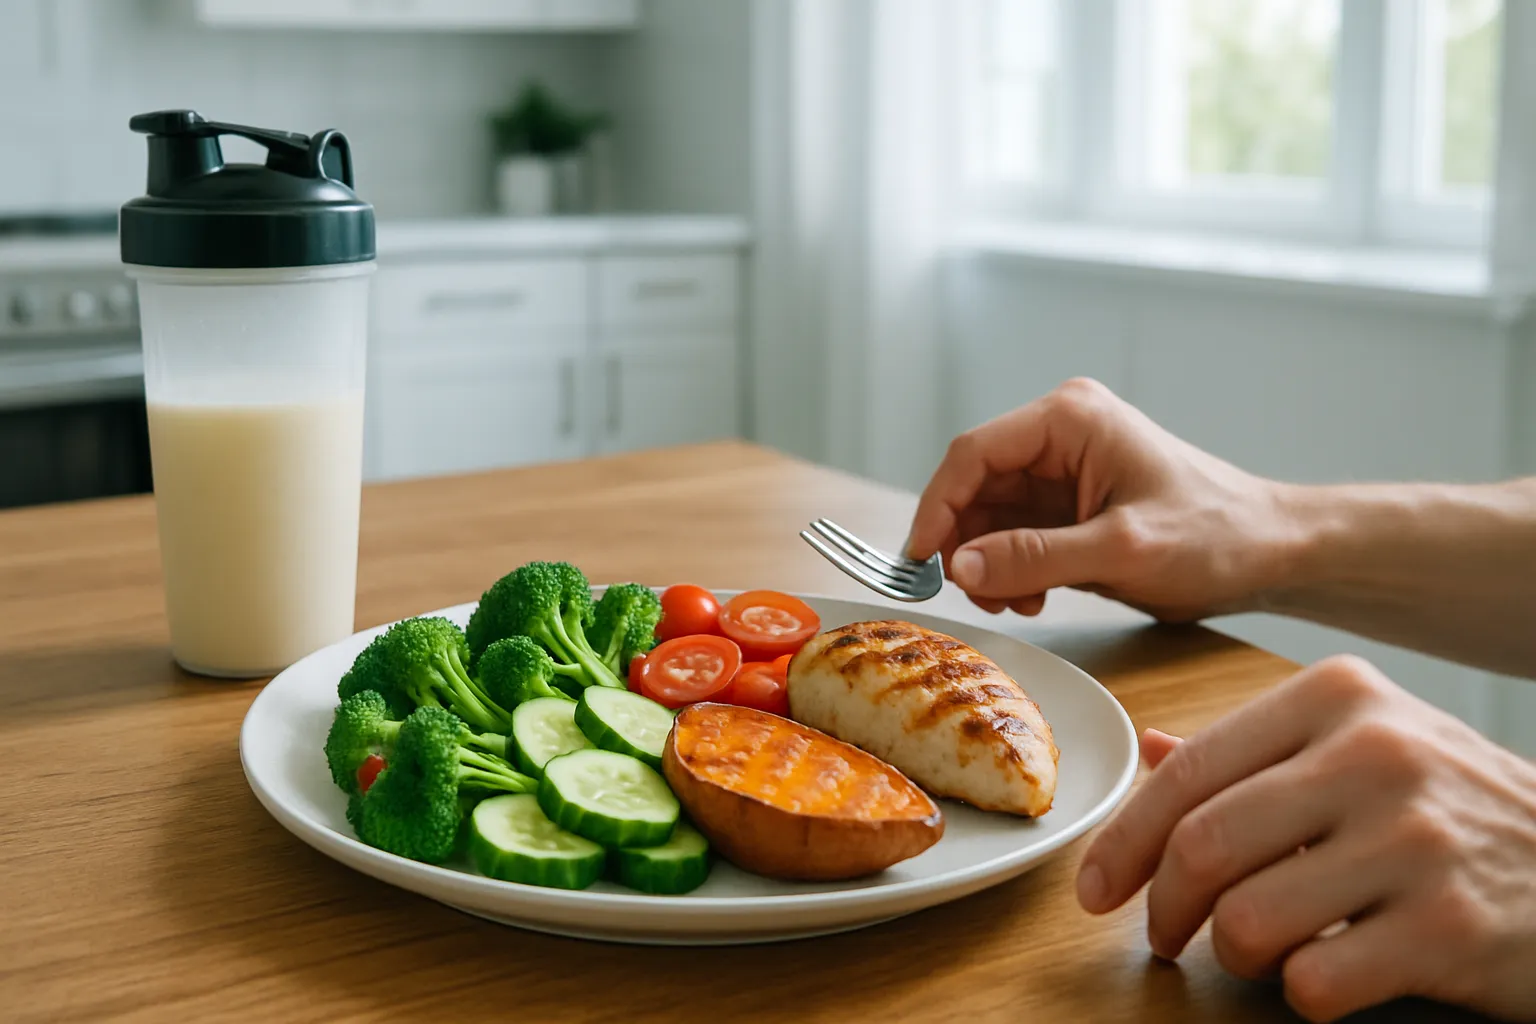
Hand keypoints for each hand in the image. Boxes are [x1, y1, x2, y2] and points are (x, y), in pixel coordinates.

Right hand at [906, 378, 1295, 619]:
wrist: (1274, 553)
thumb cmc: (1218, 535)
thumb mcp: (1123, 549)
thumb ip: (1036, 557)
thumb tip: (959, 567)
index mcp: (1069, 418)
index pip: (973, 453)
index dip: (937, 506)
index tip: (918, 560)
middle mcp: (1058, 436)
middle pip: (973, 486)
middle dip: (964, 543)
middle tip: (975, 594)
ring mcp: (1062, 473)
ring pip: (987, 516)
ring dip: (987, 563)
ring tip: (1014, 602)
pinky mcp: (1068, 509)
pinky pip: (1013, 536)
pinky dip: (1010, 570)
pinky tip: (1032, 598)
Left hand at [1076, 655, 1535, 1021]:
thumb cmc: (1455, 807)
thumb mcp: (1365, 743)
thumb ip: (1255, 750)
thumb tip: (1148, 748)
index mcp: (1338, 696)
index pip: (1189, 772)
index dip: (1123, 840)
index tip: (1095, 889)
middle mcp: (1376, 754)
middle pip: (1203, 846)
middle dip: (1161, 908)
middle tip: (1161, 935)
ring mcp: (1418, 841)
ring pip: (1248, 920)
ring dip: (1233, 955)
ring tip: (1257, 952)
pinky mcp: (1451, 928)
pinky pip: (1314, 981)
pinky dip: (1301, 993)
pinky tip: (1329, 974)